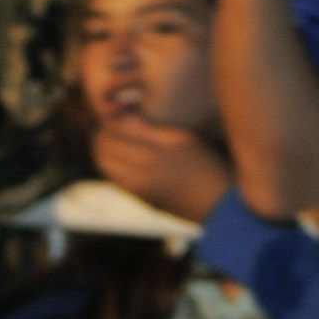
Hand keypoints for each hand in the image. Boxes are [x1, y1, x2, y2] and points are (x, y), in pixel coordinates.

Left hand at [90, 114, 229, 225]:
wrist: (217, 204)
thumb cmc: (205, 165)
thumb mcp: (181, 138)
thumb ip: (149, 128)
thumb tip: (124, 116)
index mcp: (151, 154)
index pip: (112, 132)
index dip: (109, 121)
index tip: (115, 114)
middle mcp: (139, 174)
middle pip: (101, 149)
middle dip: (101, 135)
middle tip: (109, 126)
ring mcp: (136, 189)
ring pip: (103, 164)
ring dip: (103, 150)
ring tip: (114, 139)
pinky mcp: (139, 199)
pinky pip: (114, 178)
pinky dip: (112, 165)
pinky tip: (124, 157)